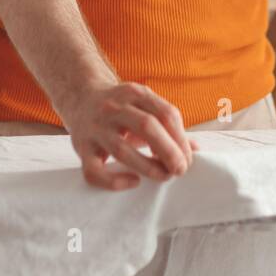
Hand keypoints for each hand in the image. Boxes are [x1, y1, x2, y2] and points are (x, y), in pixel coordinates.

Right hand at [58, 81, 201, 190]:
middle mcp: (113, 107)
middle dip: (169, 151)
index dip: (181, 138)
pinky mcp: (81, 148)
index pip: (166, 113)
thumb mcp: (144, 107)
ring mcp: (95, 127)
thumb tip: (196, 150)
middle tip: (181, 170)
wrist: (80, 97)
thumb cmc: (121, 108)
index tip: (189, 158)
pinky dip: (114, 181)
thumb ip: (169, 125)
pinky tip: (132, 182)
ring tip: (164, 176)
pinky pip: (94, 170)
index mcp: (134, 93)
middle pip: (147, 127)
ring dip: (148, 166)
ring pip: (122, 149)